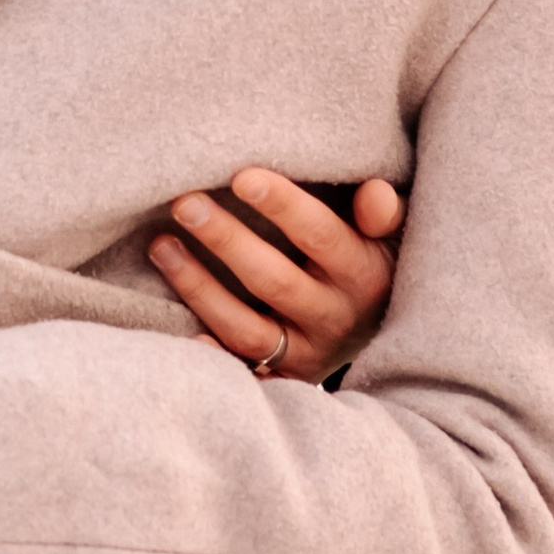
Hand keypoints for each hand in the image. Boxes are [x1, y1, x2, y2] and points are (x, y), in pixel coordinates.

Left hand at [149, 170, 402, 382]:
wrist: (381, 331)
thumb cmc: (371, 258)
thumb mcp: (392, 235)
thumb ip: (384, 214)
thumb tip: (375, 193)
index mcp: (364, 275)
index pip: (321, 236)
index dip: (283, 206)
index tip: (241, 176)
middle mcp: (334, 318)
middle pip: (273, 280)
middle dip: (226, 240)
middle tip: (184, 203)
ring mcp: (306, 354)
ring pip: (247, 328)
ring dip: (199, 288)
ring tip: (162, 246)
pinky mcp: (282, 377)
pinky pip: (243, 371)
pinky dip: (214, 356)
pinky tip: (185, 334)